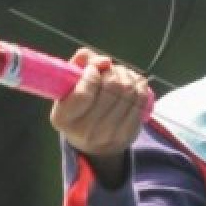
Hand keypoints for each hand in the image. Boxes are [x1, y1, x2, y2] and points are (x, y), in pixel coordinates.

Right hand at [50, 48, 150, 186]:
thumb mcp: (68, 87)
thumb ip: (79, 64)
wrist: (93, 145)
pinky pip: (141, 98)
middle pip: (112, 87)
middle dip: (112, 71)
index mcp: (64, 118)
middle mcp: (87, 130)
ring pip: (128, 90)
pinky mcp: (130, 132)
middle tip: (108, 70)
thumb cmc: (78, 108)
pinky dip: (138, 83)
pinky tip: (131, 82)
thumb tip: (105, 60)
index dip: (92, 73)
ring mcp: (110, 134)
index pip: (84, 92)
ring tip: (119, 74)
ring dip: (125, 74)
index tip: (92, 69)